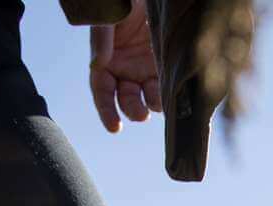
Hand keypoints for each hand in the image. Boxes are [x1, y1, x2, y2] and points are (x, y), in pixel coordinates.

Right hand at [89, 0, 162, 133]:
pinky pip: (165, 84)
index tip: (114, 127)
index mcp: (105, 62)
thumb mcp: (108, 18)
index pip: (102, 92)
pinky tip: (173, 98)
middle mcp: (124, 71)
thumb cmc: (121, 2)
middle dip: (132, 109)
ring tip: (158, 105)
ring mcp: (144, 69)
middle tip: (140, 115)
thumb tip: (99, 64)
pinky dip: (168, 93)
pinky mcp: (163, 65)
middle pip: (127, 99)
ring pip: (148, 96)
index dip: (106, 110)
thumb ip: (101, 39)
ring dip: (152, 104)